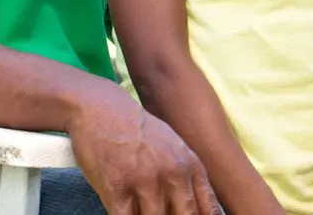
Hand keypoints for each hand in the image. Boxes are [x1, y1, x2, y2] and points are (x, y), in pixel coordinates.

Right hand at [68, 88, 221, 214]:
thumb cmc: (140, 132)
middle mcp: (173, 174)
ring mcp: (145, 181)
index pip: (208, 209)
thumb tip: (208, 211)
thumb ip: (190, 179)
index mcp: (190, 166)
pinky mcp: (117, 188)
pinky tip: (126, 211)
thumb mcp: (176, 148)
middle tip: (164, 213)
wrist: (104, 109)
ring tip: (143, 210)